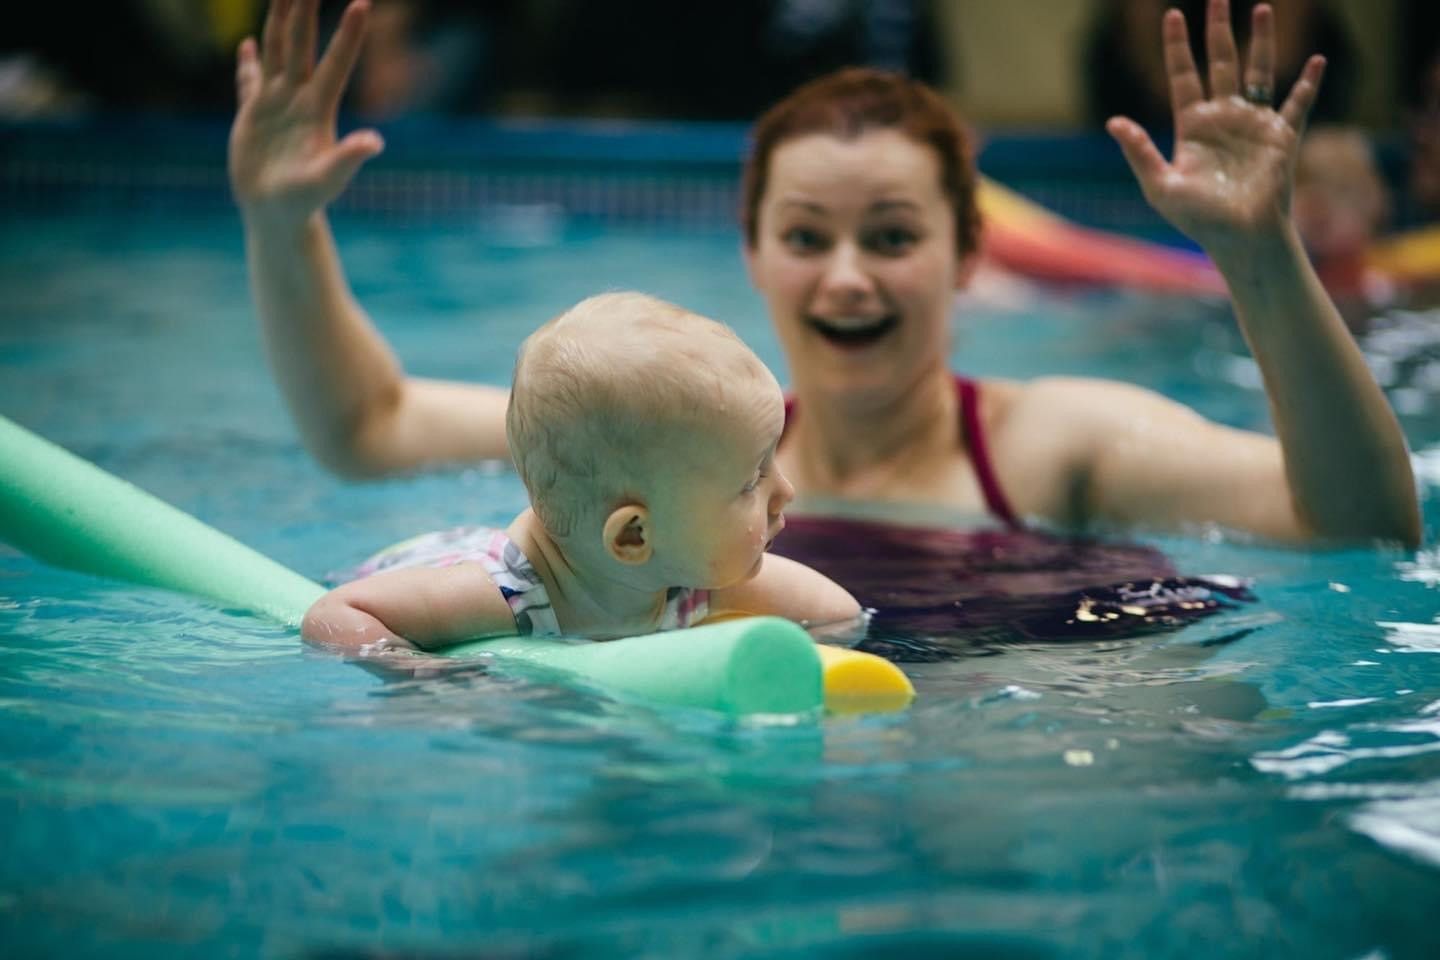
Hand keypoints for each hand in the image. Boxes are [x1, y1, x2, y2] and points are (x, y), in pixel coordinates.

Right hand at [228, 0, 383, 222]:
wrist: (278, 216)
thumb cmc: (306, 202)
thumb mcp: (329, 179)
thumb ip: (349, 158)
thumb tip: (375, 143)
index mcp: (317, 109)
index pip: (335, 63)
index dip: (348, 34)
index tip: (364, 2)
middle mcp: (297, 100)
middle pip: (301, 44)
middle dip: (305, 10)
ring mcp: (275, 105)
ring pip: (277, 52)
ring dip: (280, 22)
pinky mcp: (253, 117)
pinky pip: (249, 82)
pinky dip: (248, 62)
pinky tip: (249, 43)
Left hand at [1106, 0, 1324, 254]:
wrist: (1238, 238)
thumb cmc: (1197, 218)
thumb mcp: (1160, 185)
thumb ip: (1139, 152)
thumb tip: (1113, 122)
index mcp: (1192, 126)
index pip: (1182, 76)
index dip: (1177, 47)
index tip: (1173, 15)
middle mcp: (1223, 118)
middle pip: (1221, 63)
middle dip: (1219, 30)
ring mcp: (1253, 124)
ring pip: (1258, 71)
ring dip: (1261, 41)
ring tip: (1262, 8)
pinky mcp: (1281, 137)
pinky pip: (1297, 104)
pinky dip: (1308, 83)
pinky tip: (1316, 60)